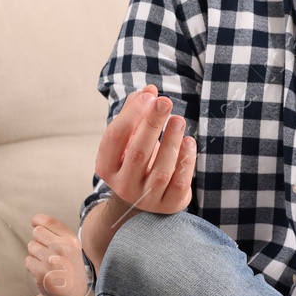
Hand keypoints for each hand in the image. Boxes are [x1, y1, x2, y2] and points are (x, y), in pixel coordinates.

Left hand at [26, 214, 90, 295]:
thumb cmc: (69, 268)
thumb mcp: (72, 248)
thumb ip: (58, 234)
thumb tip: (35, 222)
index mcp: (71, 240)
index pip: (48, 221)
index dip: (37, 220)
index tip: (34, 223)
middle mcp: (63, 248)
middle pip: (36, 232)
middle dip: (38, 240)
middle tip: (46, 252)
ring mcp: (52, 260)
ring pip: (31, 246)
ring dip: (35, 255)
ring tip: (46, 264)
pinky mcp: (42, 272)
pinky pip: (28, 261)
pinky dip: (32, 267)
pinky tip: (43, 273)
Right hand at [94, 84, 197, 215]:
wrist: (142, 200)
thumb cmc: (134, 159)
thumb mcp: (129, 138)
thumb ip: (136, 113)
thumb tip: (150, 89)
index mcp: (106, 166)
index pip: (115, 137)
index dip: (132, 114)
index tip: (150, 95)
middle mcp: (123, 185)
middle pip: (138, 153)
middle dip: (152, 124)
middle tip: (165, 101)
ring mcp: (146, 198)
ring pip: (161, 170)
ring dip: (171, 141)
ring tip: (179, 119)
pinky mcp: (169, 205)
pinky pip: (179, 183)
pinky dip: (186, 161)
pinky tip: (189, 141)